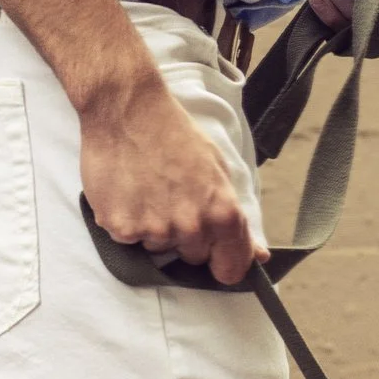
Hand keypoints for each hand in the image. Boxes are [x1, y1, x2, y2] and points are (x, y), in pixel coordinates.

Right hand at [78, 68, 263, 286]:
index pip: (231, 269)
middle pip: (193, 257)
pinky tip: (128, 191)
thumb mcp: (218, 170)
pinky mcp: (120, 227)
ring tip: (147, 189)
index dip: (224, 263)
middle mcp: (190, 227)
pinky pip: (128, 238)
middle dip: (186, 236)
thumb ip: (237, 219)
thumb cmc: (175, 135)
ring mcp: (154, 230)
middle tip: (173, 199)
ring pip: (158, 246)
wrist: (128, 110)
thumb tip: (259, 256)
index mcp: (222, 214)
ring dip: (154, 226)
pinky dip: (127, 220)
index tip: (216, 256)